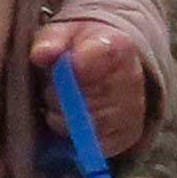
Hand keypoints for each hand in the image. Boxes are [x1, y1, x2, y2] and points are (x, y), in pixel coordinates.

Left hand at [35, 18, 152, 156]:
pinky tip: (71, 119)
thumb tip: (42, 54)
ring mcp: (134, 109)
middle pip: (89, 96)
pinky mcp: (128, 135)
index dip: (79, 65)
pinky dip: (75, 135)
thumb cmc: (77, 49)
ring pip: (89, 123)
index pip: (102, 57)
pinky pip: (95, 143)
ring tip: (61, 102)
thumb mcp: (61, 34)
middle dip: (61, 94)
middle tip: (53, 86)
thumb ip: (50, 40)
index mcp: (119, 45)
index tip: (67, 65)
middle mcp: (134, 78)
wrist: (107, 68)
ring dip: (64, 116)